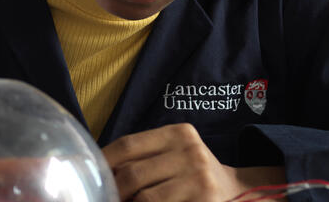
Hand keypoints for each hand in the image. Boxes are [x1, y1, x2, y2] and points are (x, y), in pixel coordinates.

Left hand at [103, 123, 284, 200]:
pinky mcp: (204, 200)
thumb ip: (141, 156)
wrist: (238, 193)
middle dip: (115, 192)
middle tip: (108, 198)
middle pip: (132, 175)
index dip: (104, 162)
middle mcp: (191, 151)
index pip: (128, 145)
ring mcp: (199, 178)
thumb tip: (97, 169)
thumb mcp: (173, 154)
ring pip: (144, 198)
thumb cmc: (193, 175)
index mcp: (178, 133)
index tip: (90, 176)